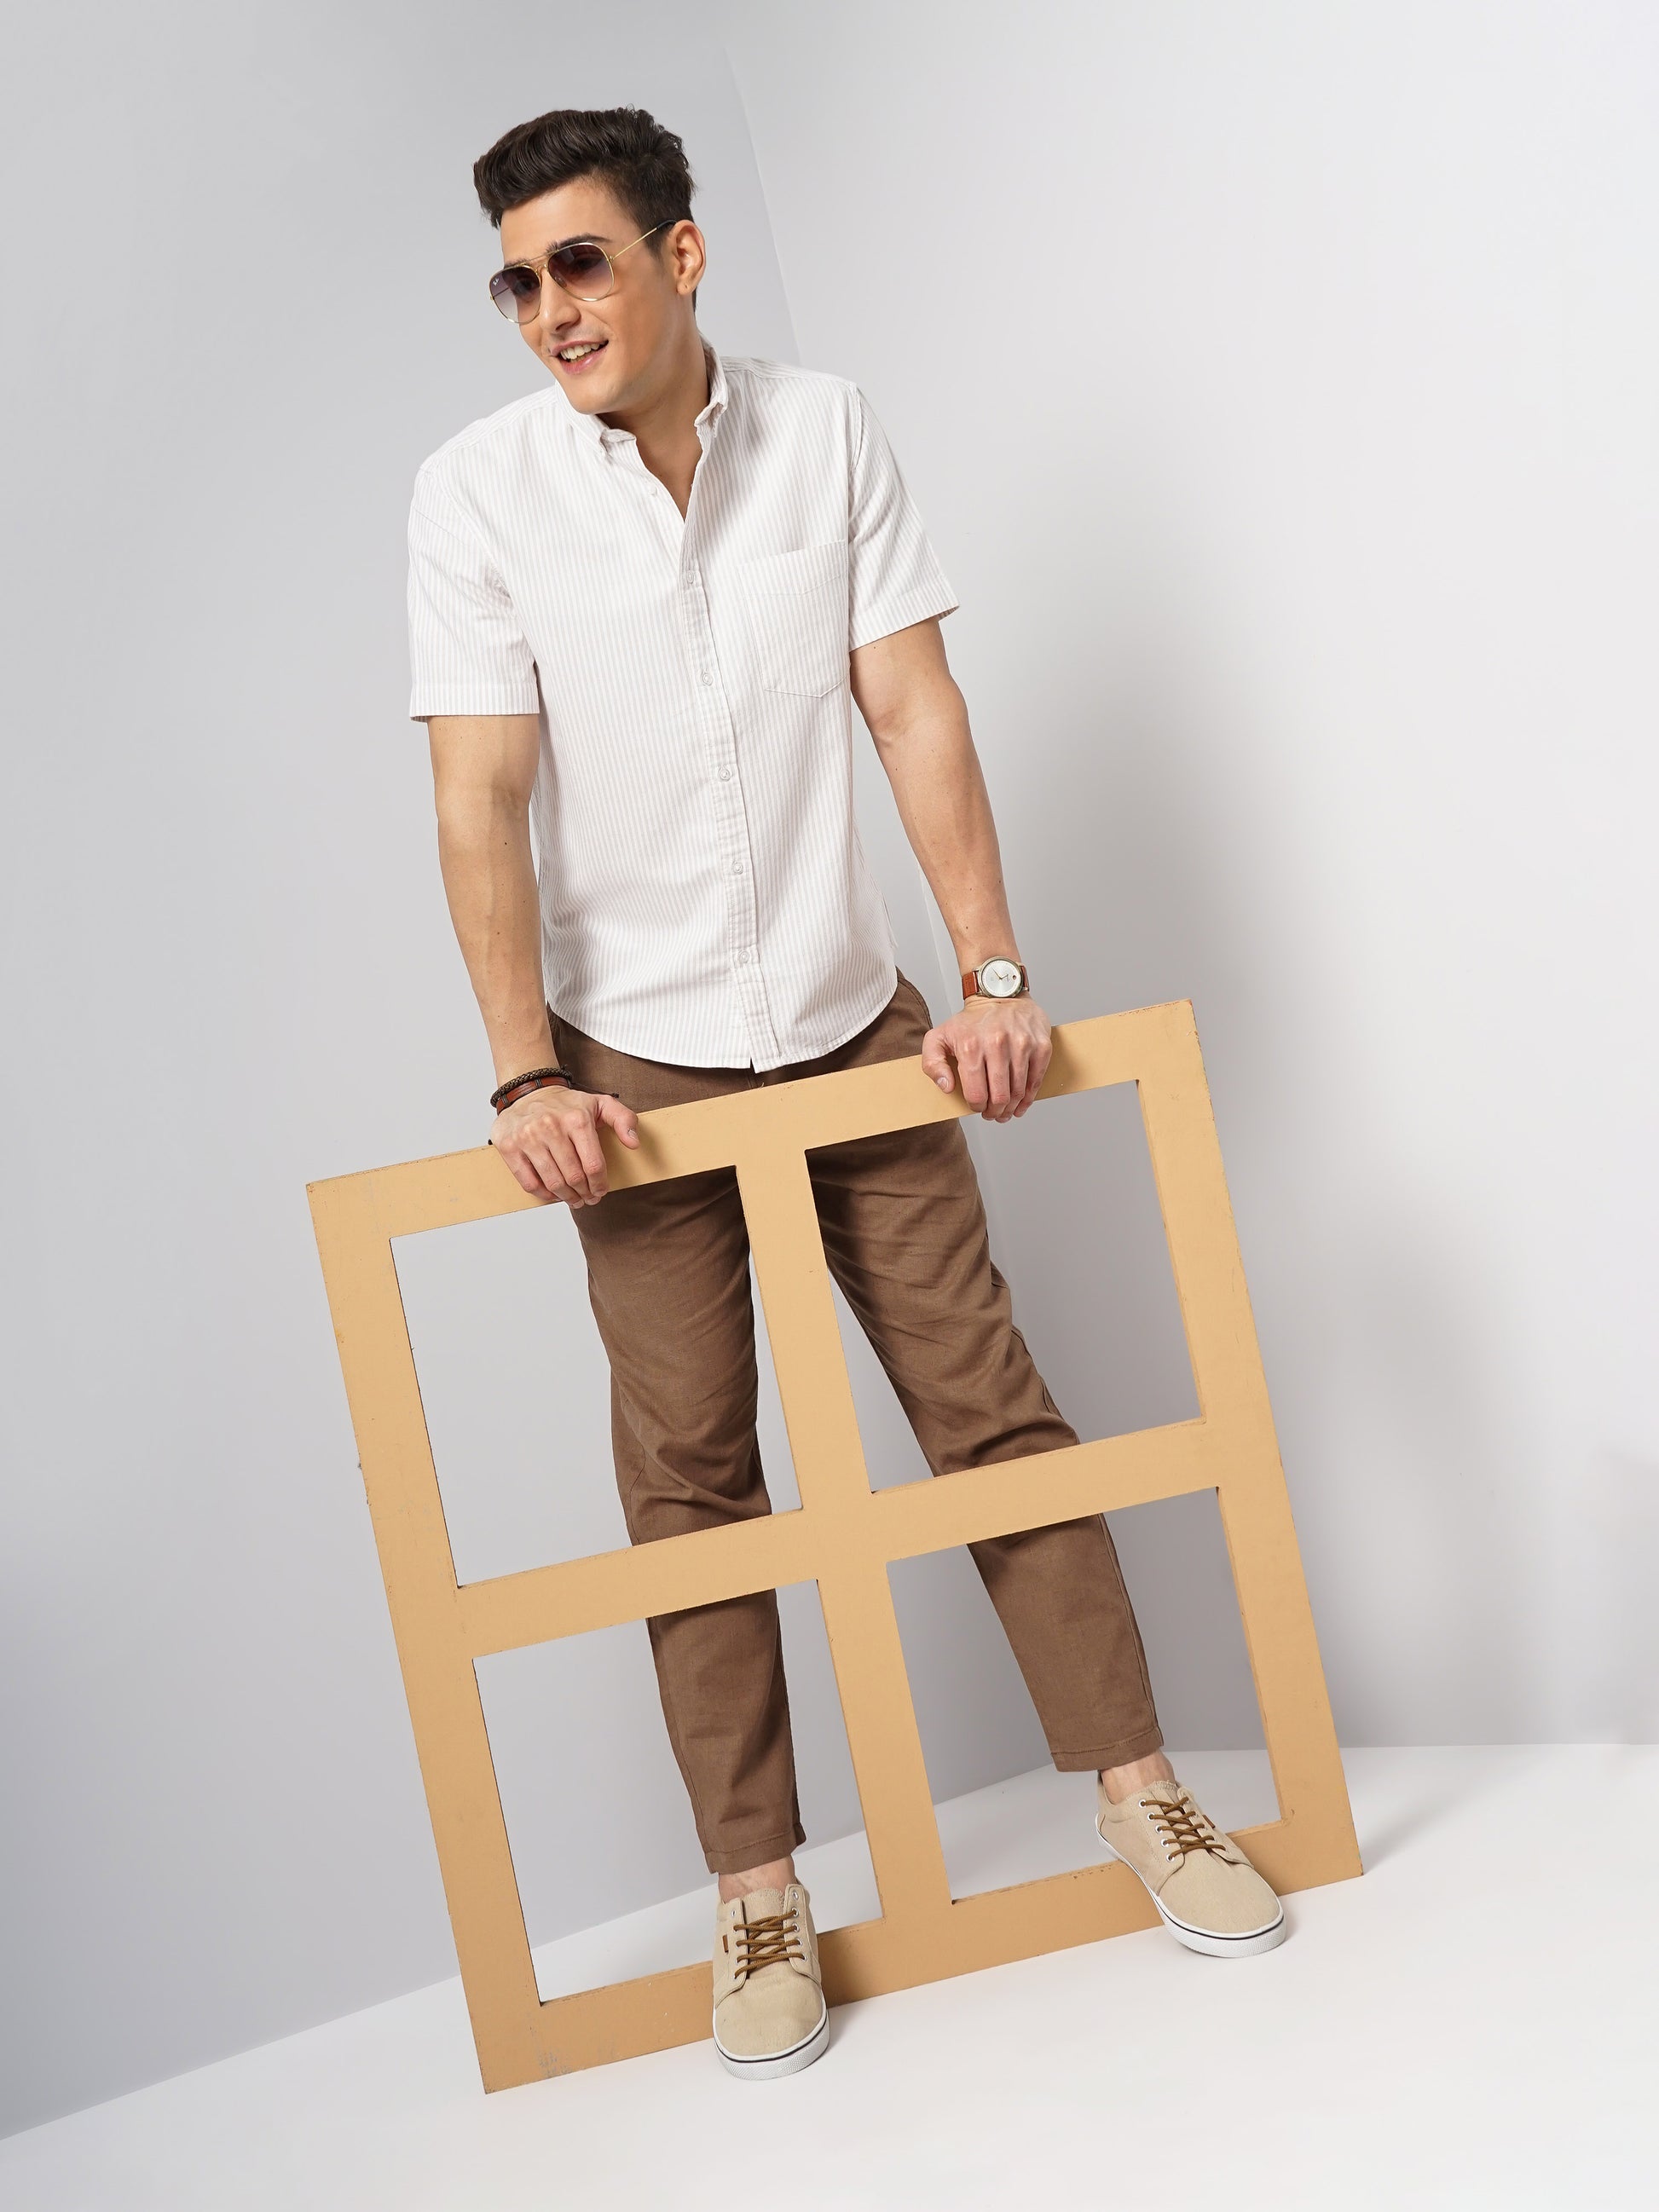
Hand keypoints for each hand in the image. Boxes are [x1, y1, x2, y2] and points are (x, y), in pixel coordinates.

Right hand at [489, 1084, 639, 1204]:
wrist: (528, 1091)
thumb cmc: (567, 1104)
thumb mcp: (601, 1103)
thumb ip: (624, 1119)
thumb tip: (633, 1143)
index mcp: (576, 1119)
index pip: (593, 1165)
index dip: (600, 1184)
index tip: (601, 1191)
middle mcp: (550, 1127)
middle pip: (574, 1177)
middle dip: (585, 1193)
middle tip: (588, 1198)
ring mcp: (527, 1138)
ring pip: (553, 1183)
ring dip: (567, 1197)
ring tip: (573, 1199)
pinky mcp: (509, 1147)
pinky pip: (529, 1183)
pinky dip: (544, 1194)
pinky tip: (553, 1193)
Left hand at [920, 997, 1051, 1122]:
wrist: (999, 994)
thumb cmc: (970, 1021)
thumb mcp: (938, 1037)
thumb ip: (932, 1063)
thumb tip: (947, 1087)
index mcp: (970, 1046)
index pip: (976, 1094)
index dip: (977, 1107)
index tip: (978, 1108)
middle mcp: (997, 1044)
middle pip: (1000, 1097)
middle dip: (996, 1112)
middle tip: (993, 1114)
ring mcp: (1022, 1044)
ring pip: (1019, 1092)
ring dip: (1013, 1108)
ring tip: (1007, 1111)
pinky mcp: (1041, 1045)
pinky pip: (1036, 1080)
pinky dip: (1029, 1097)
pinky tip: (1022, 1102)